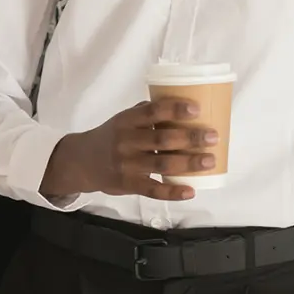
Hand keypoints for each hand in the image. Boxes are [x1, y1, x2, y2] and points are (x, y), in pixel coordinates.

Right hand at [41, 99, 217, 200]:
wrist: (80, 162)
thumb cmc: (111, 136)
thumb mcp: (122, 119)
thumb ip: (146, 113)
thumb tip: (181, 102)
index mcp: (126, 121)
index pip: (152, 112)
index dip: (174, 109)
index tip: (197, 109)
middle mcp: (126, 142)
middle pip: (162, 139)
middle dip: (190, 138)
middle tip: (212, 137)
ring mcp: (126, 165)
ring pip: (161, 163)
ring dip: (188, 162)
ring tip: (209, 160)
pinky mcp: (127, 185)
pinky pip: (153, 190)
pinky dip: (172, 192)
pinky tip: (190, 190)